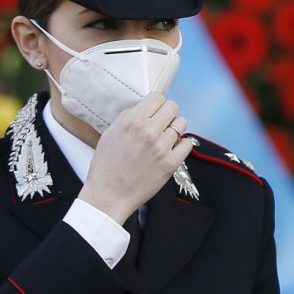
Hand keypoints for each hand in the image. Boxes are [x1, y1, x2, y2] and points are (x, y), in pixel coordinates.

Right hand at [77, 92, 191, 225]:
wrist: (108, 196)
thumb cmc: (106, 166)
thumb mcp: (110, 133)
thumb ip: (128, 117)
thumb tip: (145, 107)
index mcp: (132, 121)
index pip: (157, 97)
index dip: (156, 103)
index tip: (154, 111)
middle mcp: (149, 131)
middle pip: (172, 107)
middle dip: (167, 114)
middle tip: (161, 124)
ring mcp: (161, 147)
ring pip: (181, 123)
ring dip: (175, 128)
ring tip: (165, 137)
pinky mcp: (170, 163)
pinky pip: (187, 143)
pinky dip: (182, 144)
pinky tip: (172, 149)